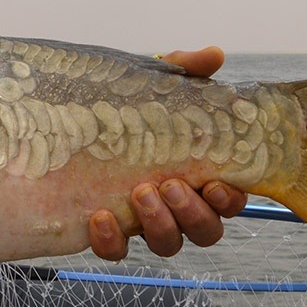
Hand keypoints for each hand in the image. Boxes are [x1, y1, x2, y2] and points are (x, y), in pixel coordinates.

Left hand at [87, 46, 247, 260]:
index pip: (228, 200)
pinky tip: (100, 218)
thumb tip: (214, 55)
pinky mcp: (111, 232)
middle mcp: (178, 206)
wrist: (78, 117)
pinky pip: (117, 251)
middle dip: (192, 212)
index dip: (229, 200)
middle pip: (205, 231)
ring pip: (169, 245)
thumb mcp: (156, 83)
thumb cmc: (131, 104)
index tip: (216, 184)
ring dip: (159, 224)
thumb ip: (186, 70)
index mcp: (200, 175)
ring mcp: (146, 223)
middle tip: (169, 185)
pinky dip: (112, 241)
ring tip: (140, 193)